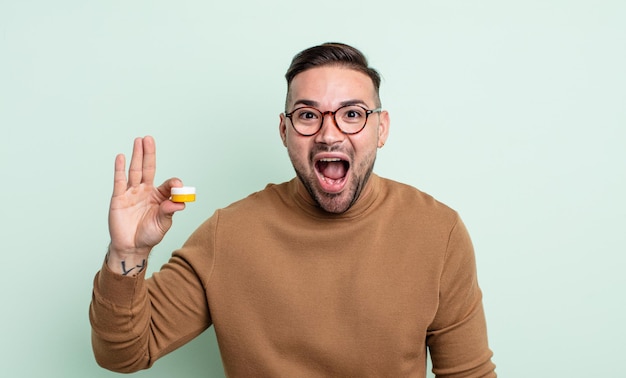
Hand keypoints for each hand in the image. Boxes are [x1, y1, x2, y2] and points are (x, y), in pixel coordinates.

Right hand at [106, 136, 184, 274]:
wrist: (131, 247)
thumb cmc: (149, 235)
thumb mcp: (163, 224)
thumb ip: (169, 211)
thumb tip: (180, 202)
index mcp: (159, 197)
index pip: (167, 184)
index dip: (173, 183)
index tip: (177, 185)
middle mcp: (145, 191)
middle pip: (148, 169)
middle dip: (149, 154)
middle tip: (149, 139)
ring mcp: (132, 193)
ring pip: (135, 171)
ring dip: (137, 156)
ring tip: (139, 140)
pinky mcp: (119, 198)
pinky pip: (119, 181)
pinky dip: (120, 169)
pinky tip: (122, 157)